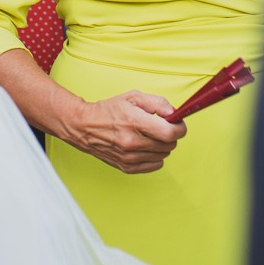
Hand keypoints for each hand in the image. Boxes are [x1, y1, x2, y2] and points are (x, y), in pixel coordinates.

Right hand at [67, 92, 183, 173]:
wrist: (84, 126)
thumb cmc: (109, 110)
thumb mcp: (133, 97)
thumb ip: (157, 103)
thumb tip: (174, 113)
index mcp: (135, 122)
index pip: (170, 133)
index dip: (179, 128)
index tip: (178, 124)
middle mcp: (132, 142)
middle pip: (169, 145)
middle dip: (170, 134)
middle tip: (161, 127)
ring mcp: (129, 157)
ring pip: (163, 155)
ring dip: (162, 145)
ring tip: (150, 135)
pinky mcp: (126, 167)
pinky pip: (154, 165)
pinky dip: (155, 156)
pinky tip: (146, 146)